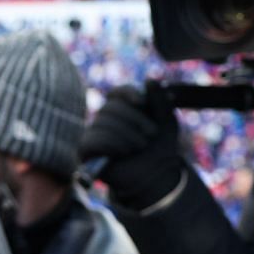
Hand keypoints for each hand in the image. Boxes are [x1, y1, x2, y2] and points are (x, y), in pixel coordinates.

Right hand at [81, 85, 185, 209]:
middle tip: (150, 135)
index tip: (141, 102)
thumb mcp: (167, 120)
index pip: (116, 93)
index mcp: (123, 109)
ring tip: (139, 147)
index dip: (126, 93)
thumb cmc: (160, 147)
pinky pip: (92, 140)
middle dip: (134, 120)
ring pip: (102, 123)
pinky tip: (123, 153)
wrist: (156, 175)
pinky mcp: (86, 151)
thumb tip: (150, 79)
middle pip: (110, 107)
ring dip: (127, 136)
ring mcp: (94, 134)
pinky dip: (111, 145)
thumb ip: (160, 99)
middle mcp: (105, 119)